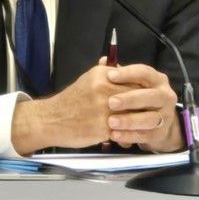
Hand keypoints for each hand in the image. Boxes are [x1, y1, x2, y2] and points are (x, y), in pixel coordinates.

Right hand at [11, 63, 136, 153]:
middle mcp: (103, 89)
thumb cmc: (71, 100)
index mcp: (102, 75)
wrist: (51, 119)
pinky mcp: (102, 127)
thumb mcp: (87, 79)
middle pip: (137, 96)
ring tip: (139, 126)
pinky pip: (123, 132)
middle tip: (147, 113)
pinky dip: (127, 135)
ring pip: (133, 115)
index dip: (143, 90)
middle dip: (143, 106)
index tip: (146, 98)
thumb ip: (104, 72)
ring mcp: (103, 109)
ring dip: (138, 122)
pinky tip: (126, 137)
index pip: (135, 79)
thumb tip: (114, 62)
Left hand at [105, 64, 183, 151]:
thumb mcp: (131, 83)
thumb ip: (118, 73)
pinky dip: (129, 136)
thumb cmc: (137, 96)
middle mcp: (165, 96)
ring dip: (129, 120)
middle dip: (130, 99)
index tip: (110, 76)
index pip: (145, 72)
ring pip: (149, 118)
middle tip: (111, 102)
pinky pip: (145, 136)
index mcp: (157, 79)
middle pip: (150, 96)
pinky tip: (114, 135)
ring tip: (111, 122)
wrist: (154, 122)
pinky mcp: (160, 133)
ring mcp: (165, 116)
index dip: (128, 74)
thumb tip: (103, 61)